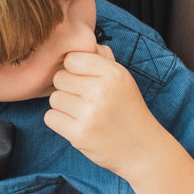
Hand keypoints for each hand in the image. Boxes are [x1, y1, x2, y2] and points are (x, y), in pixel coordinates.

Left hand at [45, 45, 172, 181]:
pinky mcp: (79, 133)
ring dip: (64, 107)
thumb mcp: (123, 80)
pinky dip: (60, 122)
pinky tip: (78, 126)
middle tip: (86, 101)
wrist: (142, 149)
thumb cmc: (129, 111)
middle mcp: (101, 90)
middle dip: (68, 89)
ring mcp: (90, 112)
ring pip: (54, 98)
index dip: (75, 70)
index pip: (72, 59)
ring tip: (84, 114)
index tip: (86, 82)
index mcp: (114, 73)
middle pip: (59, 78)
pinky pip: (50, 117)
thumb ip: (103, 60)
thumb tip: (82, 44)